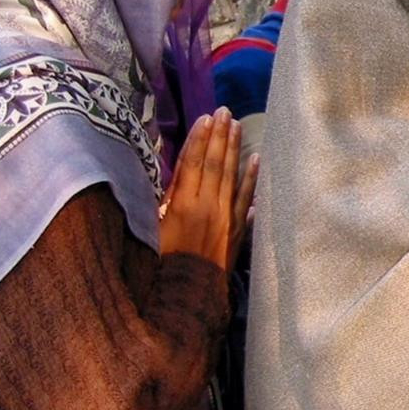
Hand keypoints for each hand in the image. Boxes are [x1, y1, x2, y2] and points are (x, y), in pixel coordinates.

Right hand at [159, 107, 258, 272]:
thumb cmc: (161, 265)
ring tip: (237, 125)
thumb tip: (177, 174)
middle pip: (215, 164)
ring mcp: (225, 218)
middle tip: (224, 111)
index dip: (199, 139)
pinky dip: (251, 178)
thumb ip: (165, 201)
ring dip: (234, 148)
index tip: (205, 119)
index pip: (193, 163)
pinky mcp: (237, 230)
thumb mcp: (153, 230)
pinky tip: (255, 159)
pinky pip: (246, 198)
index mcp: (181, 205)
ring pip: (231, 176)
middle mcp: (206, 206)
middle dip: (219, 136)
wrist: (186, 298)